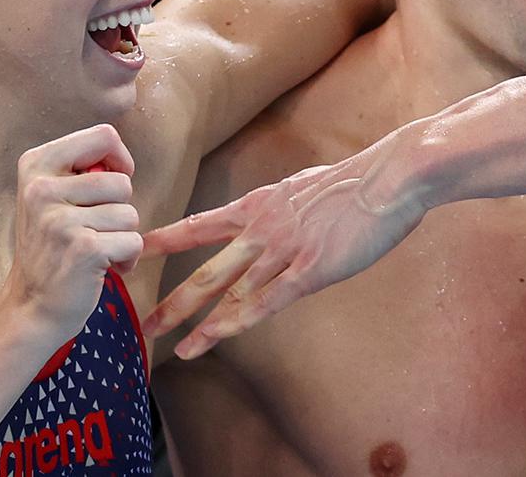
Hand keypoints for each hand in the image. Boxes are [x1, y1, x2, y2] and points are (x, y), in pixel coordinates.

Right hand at [0, 124, 141, 342]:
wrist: (30, 307)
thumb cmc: (50, 250)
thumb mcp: (50, 198)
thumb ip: (81, 172)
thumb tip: (122, 165)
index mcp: (36, 164)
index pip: (104, 135)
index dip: (119, 159)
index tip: (111, 184)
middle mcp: (42, 188)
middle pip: (122, 181)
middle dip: (119, 210)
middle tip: (93, 231)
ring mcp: (60, 219)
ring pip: (130, 214)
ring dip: (121, 237)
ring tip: (94, 251)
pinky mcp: (83, 248)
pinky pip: (133, 242)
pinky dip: (126, 259)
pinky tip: (102, 268)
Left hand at [140, 146, 426, 359]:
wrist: (389, 177)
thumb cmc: (355, 182)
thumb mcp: (302, 187)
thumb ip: (280, 208)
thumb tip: (274, 218)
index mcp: (257, 205)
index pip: (199, 226)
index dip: (165, 240)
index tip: (136, 250)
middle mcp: (260, 229)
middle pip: (205, 270)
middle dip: (172, 300)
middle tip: (142, 322)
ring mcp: (283, 250)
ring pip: (230, 292)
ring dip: (200, 323)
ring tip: (175, 348)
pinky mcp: (309, 270)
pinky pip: (266, 301)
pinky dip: (237, 322)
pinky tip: (216, 338)